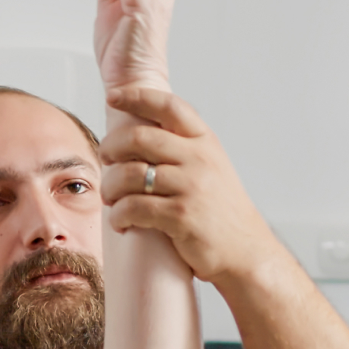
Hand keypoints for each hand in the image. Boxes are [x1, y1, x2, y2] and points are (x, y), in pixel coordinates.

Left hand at [100, 85, 280, 285]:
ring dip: (110, 187)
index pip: (168, 106)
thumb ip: (183, 149)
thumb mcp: (211, 168)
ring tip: (109, 198)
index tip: (113, 97)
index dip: (137, 97)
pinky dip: (119, 215)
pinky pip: (134, 207)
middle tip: (104, 159)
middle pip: (139, 138)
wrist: (245, 251)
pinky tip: (121, 222)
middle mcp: (199, 159)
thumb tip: (138, 137)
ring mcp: (191, 187)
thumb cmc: (220, 213)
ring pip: (130, 175)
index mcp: (204, 142)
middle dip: (111, 147)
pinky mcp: (181, 216)